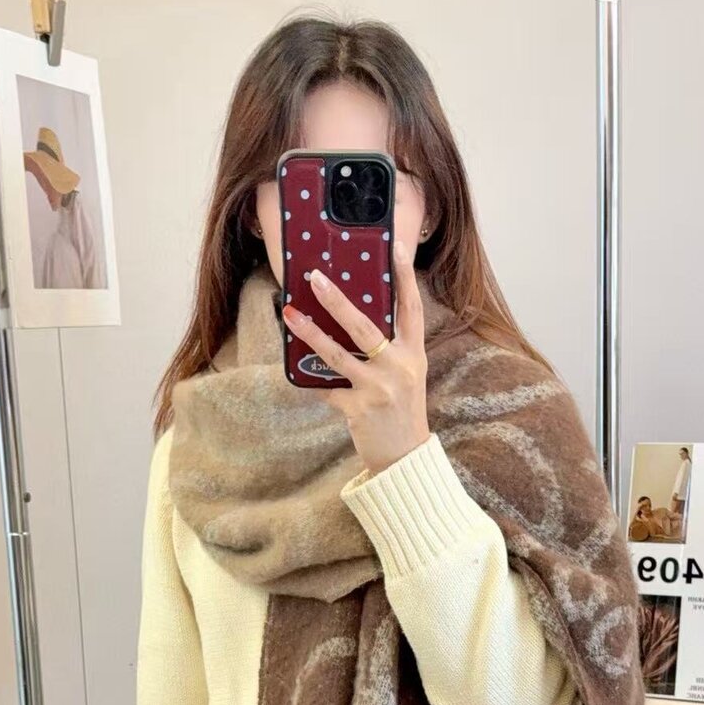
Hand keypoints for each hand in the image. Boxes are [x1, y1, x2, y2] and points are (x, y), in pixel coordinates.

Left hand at [282, 238, 429, 475]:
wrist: (404, 457)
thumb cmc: (402, 410)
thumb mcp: (406, 375)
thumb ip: (388, 349)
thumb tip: (351, 318)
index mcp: (413, 354)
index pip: (411, 308)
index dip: (404, 277)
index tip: (394, 248)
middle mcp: (399, 367)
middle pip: (364, 326)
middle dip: (336, 300)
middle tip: (314, 278)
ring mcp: (379, 388)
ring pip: (338, 354)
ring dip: (311, 333)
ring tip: (290, 314)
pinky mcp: (359, 408)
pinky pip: (327, 388)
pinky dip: (314, 381)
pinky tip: (301, 373)